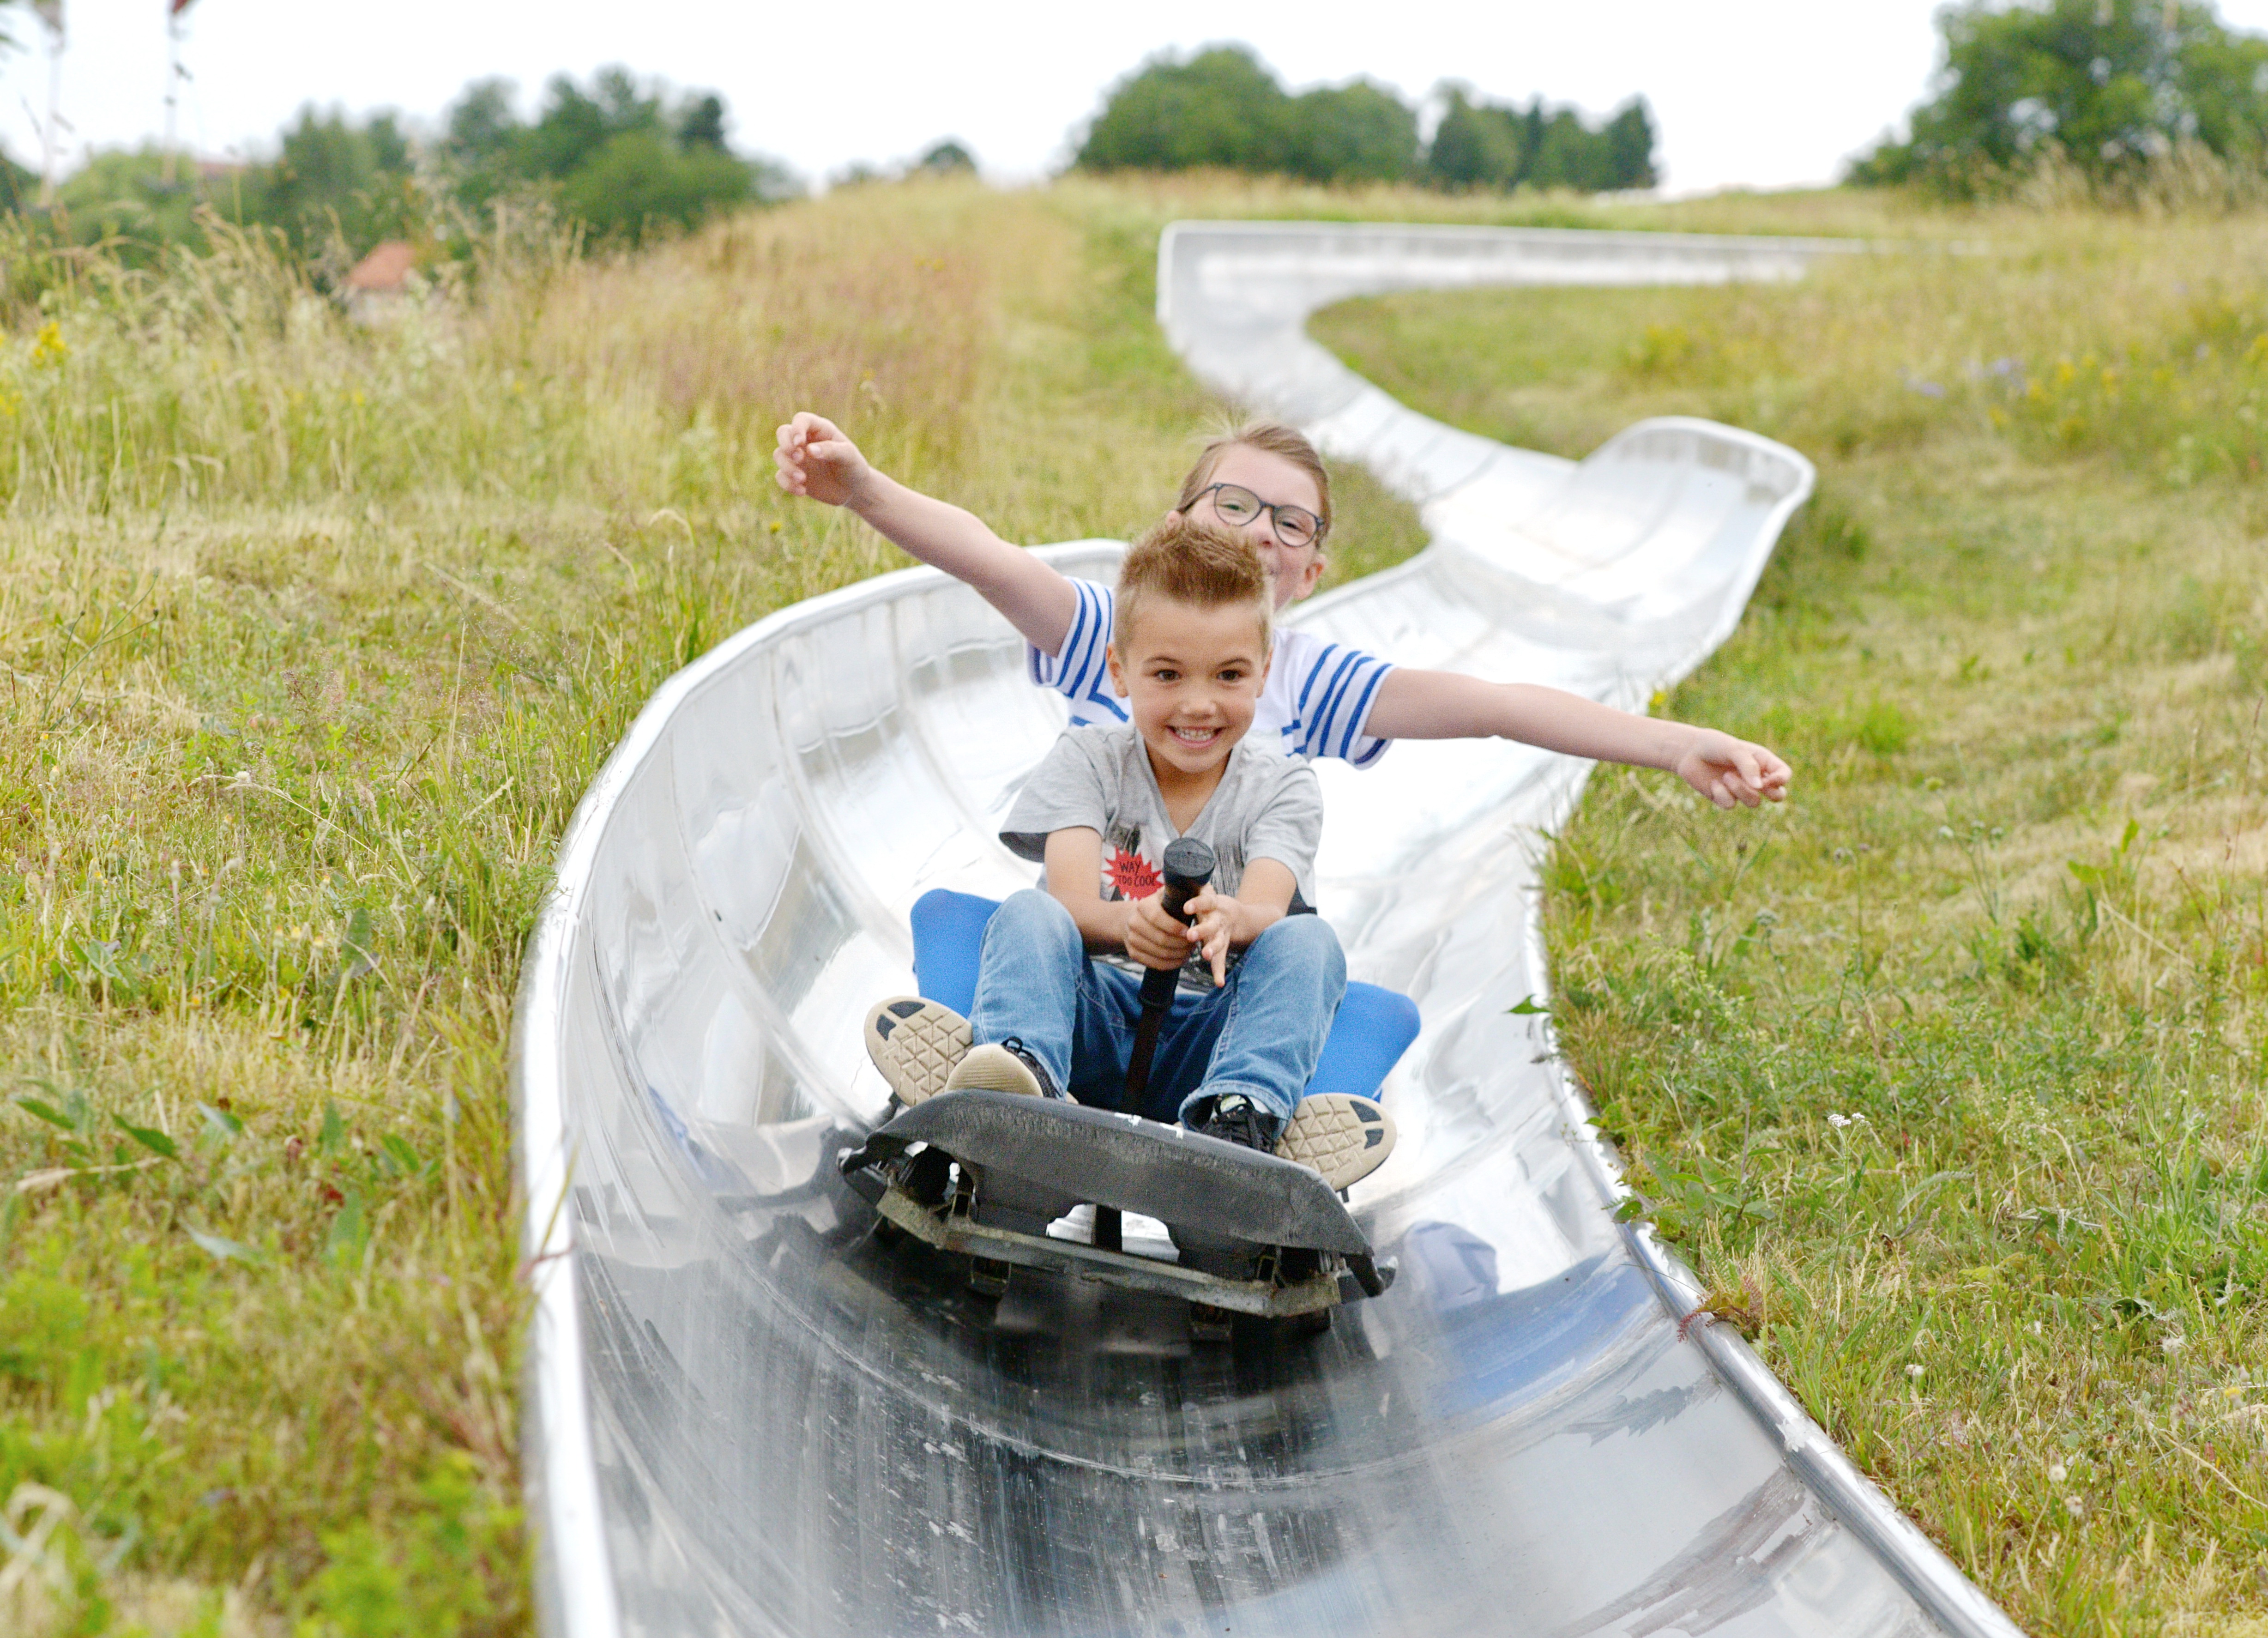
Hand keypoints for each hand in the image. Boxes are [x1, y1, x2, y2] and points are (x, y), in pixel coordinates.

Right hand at [772, 411, 868, 507]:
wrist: (853, 490)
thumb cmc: (854, 467)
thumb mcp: (848, 456)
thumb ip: (831, 450)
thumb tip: (809, 450)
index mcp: (820, 430)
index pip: (801, 419)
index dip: (796, 428)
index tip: (799, 443)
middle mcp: (806, 441)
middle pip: (783, 432)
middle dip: (785, 445)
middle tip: (798, 458)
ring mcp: (798, 458)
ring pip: (778, 455)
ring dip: (787, 467)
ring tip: (802, 479)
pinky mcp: (793, 475)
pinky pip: (780, 476)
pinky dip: (787, 484)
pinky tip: (802, 491)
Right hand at [1121, 889, 1191, 971]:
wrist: (1135, 919)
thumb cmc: (1159, 907)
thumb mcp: (1166, 896)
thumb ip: (1177, 894)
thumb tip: (1195, 890)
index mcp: (1143, 905)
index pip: (1158, 917)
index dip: (1175, 927)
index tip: (1189, 931)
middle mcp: (1133, 922)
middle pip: (1160, 938)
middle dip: (1180, 944)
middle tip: (1194, 944)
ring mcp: (1131, 939)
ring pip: (1158, 953)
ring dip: (1178, 955)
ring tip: (1189, 952)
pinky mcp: (1133, 953)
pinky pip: (1153, 963)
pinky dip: (1170, 964)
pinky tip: (1180, 959)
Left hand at [1181, 887, 1237, 985]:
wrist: (1233, 915)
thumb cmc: (1208, 904)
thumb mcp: (1202, 893)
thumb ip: (1187, 890)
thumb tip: (1166, 881)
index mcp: (1212, 904)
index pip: (1206, 901)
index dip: (1197, 904)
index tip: (1187, 907)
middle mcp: (1218, 919)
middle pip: (1212, 924)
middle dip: (1202, 930)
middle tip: (1191, 935)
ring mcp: (1222, 934)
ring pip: (1219, 942)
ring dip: (1211, 949)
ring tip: (1204, 955)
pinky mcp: (1223, 946)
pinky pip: (1221, 960)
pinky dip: (1219, 971)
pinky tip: (1219, 982)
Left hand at [1674, 730, 1790, 808]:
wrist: (1688, 751)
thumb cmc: (1714, 745)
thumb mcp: (1734, 749)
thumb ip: (1748, 766)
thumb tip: (1759, 788)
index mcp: (1762, 762)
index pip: (1783, 774)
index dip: (1781, 780)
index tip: (1769, 779)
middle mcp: (1755, 777)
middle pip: (1777, 795)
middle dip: (1772, 794)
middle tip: (1758, 786)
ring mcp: (1741, 789)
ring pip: (1754, 802)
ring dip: (1740, 790)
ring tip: (1726, 776)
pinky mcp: (1725, 797)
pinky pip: (1731, 804)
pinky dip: (1722, 794)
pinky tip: (1713, 783)